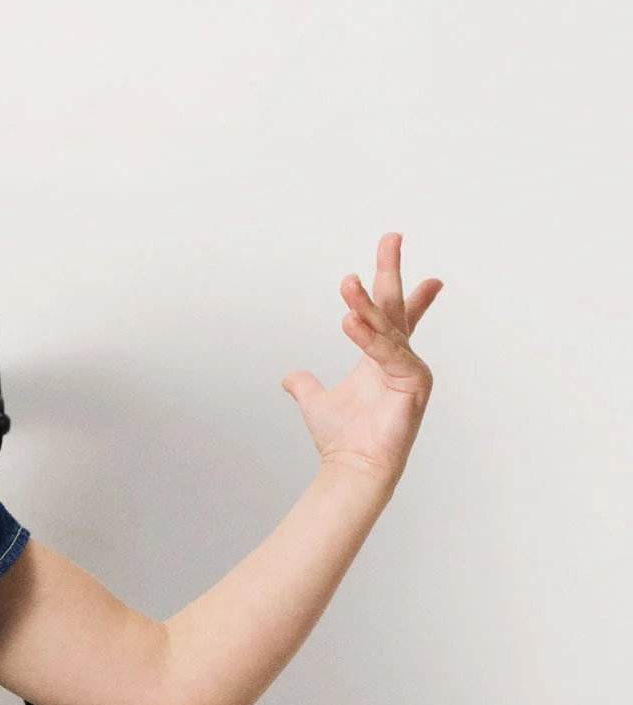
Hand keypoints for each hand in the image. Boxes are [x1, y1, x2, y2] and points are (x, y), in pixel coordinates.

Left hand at [281, 233, 441, 492]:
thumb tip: (290, 377)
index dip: (404, 289)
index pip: (393, 316)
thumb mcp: (316, 401)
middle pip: (395, 307)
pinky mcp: (415, 383)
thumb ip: (305, 385)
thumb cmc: (343, 439)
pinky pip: (391, 353)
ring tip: (347, 284)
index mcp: (380, 358)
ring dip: (365, 305)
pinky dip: (371, 338)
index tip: (406, 258)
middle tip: (390, 236)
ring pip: (386, 328)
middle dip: (391, 271)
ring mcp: (410, 370)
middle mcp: (399, 359)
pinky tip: (350, 322)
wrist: (351, 467)